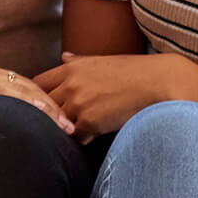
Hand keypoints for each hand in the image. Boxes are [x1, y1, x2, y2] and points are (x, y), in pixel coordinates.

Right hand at [0, 48, 74, 134]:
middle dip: (54, 105)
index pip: (18, 84)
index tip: (61, 116)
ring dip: (46, 109)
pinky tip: (36, 117)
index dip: (42, 100)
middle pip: (27, 87)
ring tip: (67, 126)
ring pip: (19, 91)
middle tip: (76, 124)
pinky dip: (21, 107)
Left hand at [32, 51, 171, 141]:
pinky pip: (74, 138)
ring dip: (62, 130)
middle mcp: (71, 84)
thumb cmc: (136, 72)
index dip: (36, 96)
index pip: (37, 84)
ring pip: (55, 123)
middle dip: (45, 115)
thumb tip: (63, 56)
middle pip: (41, 105)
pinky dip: (79, 141)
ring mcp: (79, 103)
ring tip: (70, 134)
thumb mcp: (103, 61)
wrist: (161, 83)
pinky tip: (88, 140)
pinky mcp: (90, 122)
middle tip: (52, 124)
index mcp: (71, 68)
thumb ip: (79, 62)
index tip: (41, 105)